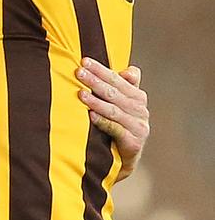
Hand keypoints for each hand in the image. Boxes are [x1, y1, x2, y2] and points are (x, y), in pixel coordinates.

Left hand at [76, 57, 148, 180]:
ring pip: (114, 110)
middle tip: (78, 72)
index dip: (101, 69)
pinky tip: (91, 116)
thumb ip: (123, 85)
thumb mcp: (121, 103)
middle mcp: (141, 110)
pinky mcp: (133, 143)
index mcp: (138, 96)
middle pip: (114, 93)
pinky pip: (115, 129)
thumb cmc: (117, 124)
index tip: (84, 61)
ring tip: (80, 93)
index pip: (117, 79)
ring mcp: (139, 127)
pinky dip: (102, 121)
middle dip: (95, 81)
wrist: (122, 158)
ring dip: (96, 101)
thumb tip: (129, 70)